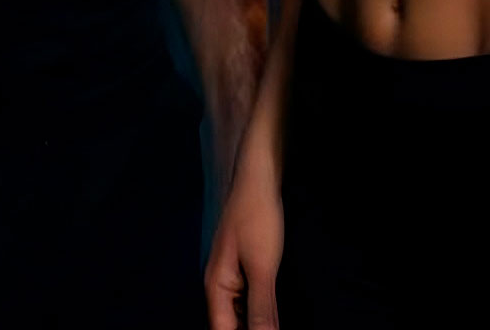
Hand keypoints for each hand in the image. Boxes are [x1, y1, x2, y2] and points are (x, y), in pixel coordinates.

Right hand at [205, 166, 283, 328]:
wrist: (258, 176)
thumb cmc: (256, 215)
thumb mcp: (262, 266)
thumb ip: (261, 308)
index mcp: (216, 286)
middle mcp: (220, 284)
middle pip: (230, 325)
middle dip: (248, 329)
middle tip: (272, 325)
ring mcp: (232, 276)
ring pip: (240, 315)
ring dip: (254, 322)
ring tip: (273, 322)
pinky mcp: (245, 268)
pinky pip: (249, 300)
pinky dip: (259, 310)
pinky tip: (273, 313)